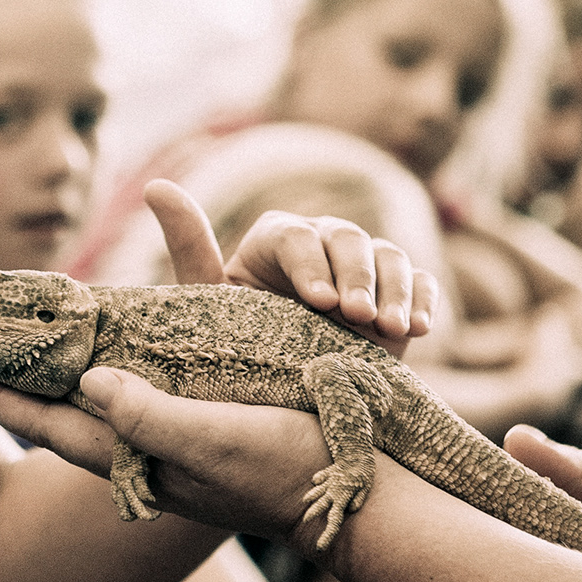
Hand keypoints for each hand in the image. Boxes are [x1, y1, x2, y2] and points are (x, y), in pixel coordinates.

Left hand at [0, 182, 421, 531]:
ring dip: (54, 382)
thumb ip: (149, 414)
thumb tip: (87, 381)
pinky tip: (110, 364)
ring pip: (94, 407)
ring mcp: (174, 448)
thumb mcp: (213, 440)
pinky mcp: (206, 434)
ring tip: (23, 355)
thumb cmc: (281, 467)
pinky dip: (109, 377)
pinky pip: (137, 399)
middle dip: (14, 387)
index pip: (49, 423)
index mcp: (139, 456)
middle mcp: (146, 454)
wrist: (351, 501)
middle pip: (60, 415)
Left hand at [147, 179, 437, 353]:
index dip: (310, 264)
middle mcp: (323, 243)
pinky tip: (422, 331)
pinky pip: (422, 282)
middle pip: (348, 239)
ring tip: (392, 330)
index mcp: (276, 240)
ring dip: (394, 291)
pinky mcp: (398, 293)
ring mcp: (365, 267)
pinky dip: (425, 301)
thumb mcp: (212, 303)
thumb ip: (190, 247)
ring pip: (389, 257)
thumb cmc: (239, 345)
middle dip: (356, 277)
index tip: (319, 303)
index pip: (296, 236)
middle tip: (357, 318)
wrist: (284, 395)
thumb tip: (156, 186)